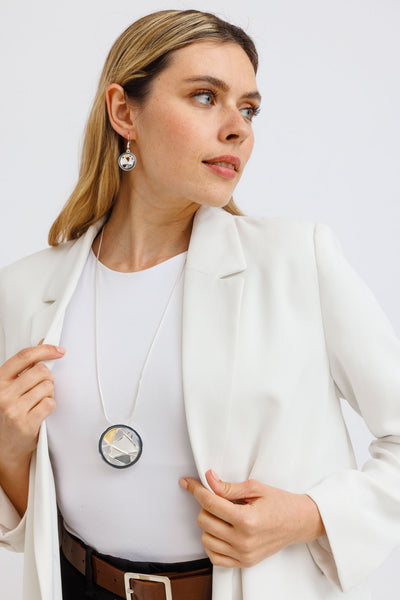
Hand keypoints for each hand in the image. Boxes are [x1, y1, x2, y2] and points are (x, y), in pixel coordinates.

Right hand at [0, 344, 64, 514]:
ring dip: (49, 394)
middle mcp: (3, 394)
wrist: (5, 448)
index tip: (58, 351)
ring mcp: (14, 409)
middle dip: (48, 379)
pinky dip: (50, 406)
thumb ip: (25, 368)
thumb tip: (44, 343)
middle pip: (41, 371)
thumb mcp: (11, 388)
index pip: (24, 356)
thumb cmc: (9, 415)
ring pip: (48, 387)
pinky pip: (50, 403)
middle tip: (42, 390)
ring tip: (37, 403)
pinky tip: (40, 413)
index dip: (44, 350)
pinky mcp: (26, 423)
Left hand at [180, 469, 324, 567]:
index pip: (210, 503)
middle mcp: (243, 540)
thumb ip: (229, 487)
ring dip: (209, 524)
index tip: (187, 482)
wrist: (299, 522)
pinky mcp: (244, 563)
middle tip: (218, 499)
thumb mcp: (255, 488)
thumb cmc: (280, 502)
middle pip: (204, 521)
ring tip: (224, 515)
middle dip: (206, 506)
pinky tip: (221, 531)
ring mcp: (243, 554)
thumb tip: (208, 479)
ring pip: (206, 539)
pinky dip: (212, 543)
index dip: (195, 489)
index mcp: (246, 519)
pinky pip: (214, 557)